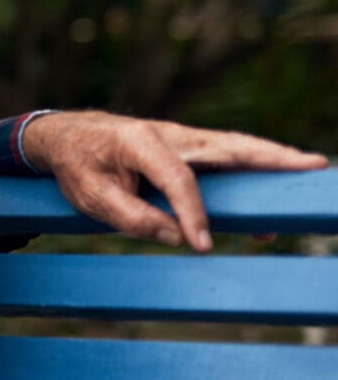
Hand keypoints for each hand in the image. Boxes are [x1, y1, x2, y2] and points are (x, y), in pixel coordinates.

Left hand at [22, 112, 326, 250]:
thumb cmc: (78, 165)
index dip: (193, 214)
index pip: (179, 180)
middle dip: (272, 158)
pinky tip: (275, 184)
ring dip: (273, 158)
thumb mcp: (90, 197)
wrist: (67, 135)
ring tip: (310, 169)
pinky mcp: (189, 147)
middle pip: (228, 147)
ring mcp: (184, 138)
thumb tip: (176, 237)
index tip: (202, 246)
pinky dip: (255, 165)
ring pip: (235, 147)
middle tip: (313, 166)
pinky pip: (227, 156)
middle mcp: (171, 134)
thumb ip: (131, 217)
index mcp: (142, 142)